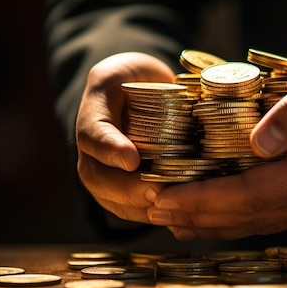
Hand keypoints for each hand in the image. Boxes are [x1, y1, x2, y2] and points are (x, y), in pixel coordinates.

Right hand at [76, 52, 173, 222]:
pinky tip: (174, 219)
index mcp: (94, 113)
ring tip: (169, 209)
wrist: (130, 94)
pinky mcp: (117, 190)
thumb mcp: (134, 68)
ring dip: (140, 207)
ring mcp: (101, 172)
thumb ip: (150, 78)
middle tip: (158, 193)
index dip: (110, 149)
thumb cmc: (135, 78)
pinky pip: (127, 208)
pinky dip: (149, 215)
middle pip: (99, 177)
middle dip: (129, 189)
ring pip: (111, 199)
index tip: (132, 159)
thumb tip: (195, 95)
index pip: (93, 134)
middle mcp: (91, 149)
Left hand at [146, 27, 286, 239]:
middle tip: (156, 211)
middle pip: (260, 214)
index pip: (259, 192)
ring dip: (223, 221)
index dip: (208, 199)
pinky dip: (250, 213)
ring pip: (272, 219)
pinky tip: (226, 211)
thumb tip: (256, 143)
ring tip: (179, 218)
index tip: (165, 199)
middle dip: (205, 215)